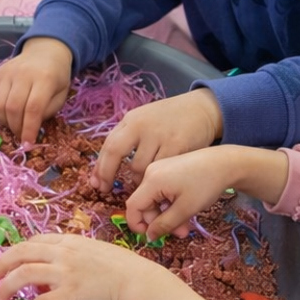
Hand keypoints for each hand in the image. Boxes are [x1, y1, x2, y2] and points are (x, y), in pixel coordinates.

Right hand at [0, 37, 72, 143]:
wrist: (45, 52)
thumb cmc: (56, 77)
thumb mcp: (61, 94)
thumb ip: (47, 112)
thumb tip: (29, 129)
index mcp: (45, 78)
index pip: (33, 108)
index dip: (29, 129)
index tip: (28, 144)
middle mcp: (23, 74)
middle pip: (13, 108)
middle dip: (16, 128)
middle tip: (21, 134)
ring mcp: (7, 72)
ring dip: (4, 121)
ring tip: (13, 123)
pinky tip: (3, 113)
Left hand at [0, 234, 216, 299]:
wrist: (141, 283)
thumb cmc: (127, 271)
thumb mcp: (98, 254)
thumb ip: (76, 259)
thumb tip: (58, 276)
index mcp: (72, 242)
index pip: (37, 240)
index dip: (19, 250)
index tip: (11, 261)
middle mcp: (64, 254)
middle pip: (22, 252)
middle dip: (3, 264)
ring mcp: (65, 273)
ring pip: (23, 274)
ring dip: (6, 287)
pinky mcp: (69, 295)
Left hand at [95, 89, 223, 190]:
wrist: (202, 110)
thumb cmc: (170, 118)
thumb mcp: (144, 118)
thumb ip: (127, 136)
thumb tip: (104, 164)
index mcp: (132, 119)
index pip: (109, 144)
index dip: (100, 167)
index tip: (96, 184)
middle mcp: (142, 125)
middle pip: (117, 153)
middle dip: (108, 174)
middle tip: (106, 190)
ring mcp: (160, 135)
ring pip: (139, 167)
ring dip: (136, 180)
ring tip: (139, 183)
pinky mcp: (177, 146)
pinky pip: (160, 170)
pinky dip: (155, 179)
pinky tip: (156, 180)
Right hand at [124, 145, 290, 238]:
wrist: (225, 163)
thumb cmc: (205, 185)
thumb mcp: (186, 209)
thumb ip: (164, 225)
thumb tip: (149, 236)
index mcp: (152, 181)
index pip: (133, 206)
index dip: (137, 224)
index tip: (151, 237)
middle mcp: (150, 172)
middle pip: (144, 203)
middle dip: (158, 221)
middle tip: (180, 233)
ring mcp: (158, 169)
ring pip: (154, 199)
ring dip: (166, 215)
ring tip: (186, 225)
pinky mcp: (167, 169)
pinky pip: (161, 191)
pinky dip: (170, 204)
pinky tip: (184, 210)